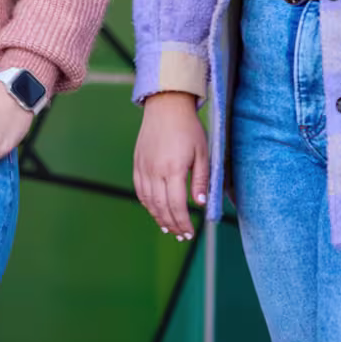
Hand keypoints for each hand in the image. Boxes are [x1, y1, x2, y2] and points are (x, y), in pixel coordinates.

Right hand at [133, 92, 207, 240]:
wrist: (165, 106)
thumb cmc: (188, 128)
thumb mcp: (203, 153)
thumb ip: (201, 180)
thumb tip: (200, 204)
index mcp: (173, 169)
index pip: (177, 205)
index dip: (183, 222)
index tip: (190, 232)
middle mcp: (155, 170)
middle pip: (161, 207)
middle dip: (172, 224)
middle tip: (181, 235)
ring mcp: (144, 167)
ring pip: (148, 201)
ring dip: (158, 217)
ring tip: (168, 228)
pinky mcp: (137, 163)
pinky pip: (140, 189)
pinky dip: (147, 204)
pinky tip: (155, 210)